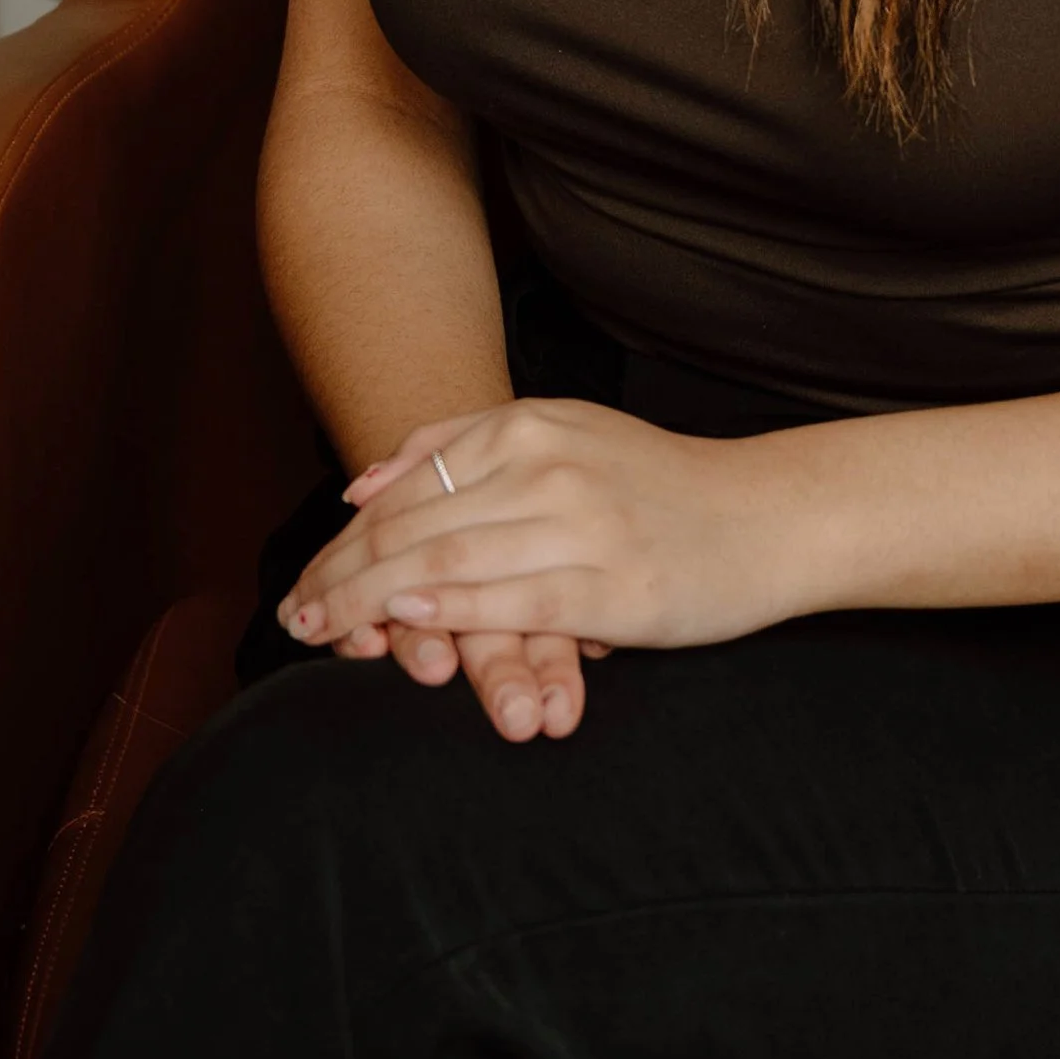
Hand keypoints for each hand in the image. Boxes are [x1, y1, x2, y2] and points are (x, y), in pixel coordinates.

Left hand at [277, 397, 810, 713]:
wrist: (766, 517)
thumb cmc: (660, 485)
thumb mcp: (564, 433)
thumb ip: (463, 444)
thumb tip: (361, 484)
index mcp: (532, 425)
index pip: (409, 488)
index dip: (344, 542)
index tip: (302, 583)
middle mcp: (548, 465)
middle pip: (414, 526)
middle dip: (341, 576)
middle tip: (293, 617)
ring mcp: (578, 523)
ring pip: (446, 561)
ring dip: (371, 603)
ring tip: (323, 633)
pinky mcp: (609, 584)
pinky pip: (510, 598)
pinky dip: (449, 610)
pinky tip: (405, 624)